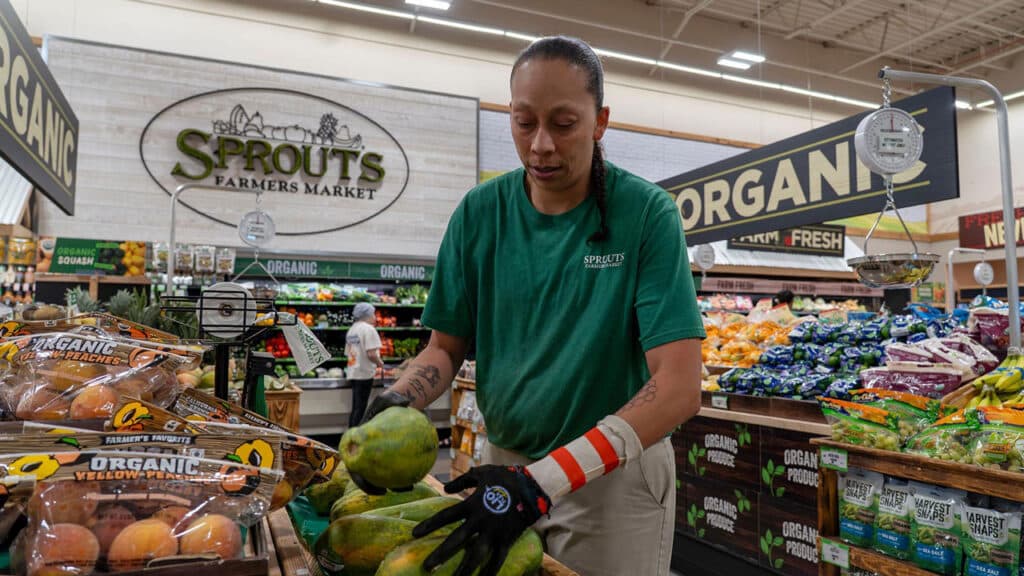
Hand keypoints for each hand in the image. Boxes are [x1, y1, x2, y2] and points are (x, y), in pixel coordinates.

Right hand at [349, 390, 413, 494]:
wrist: (402, 404)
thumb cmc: (392, 402)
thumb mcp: (390, 398)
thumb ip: (394, 398)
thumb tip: (406, 402)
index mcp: (359, 442)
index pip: (353, 463)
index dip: (357, 477)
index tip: (366, 481)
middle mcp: (367, 451)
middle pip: (367, 474)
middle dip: (374, 487)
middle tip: (386, 491)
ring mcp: (380, 455)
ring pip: (384, 474)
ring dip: (394, 485)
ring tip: (408, 488)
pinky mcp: (393, 456)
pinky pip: (399, 467)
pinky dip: (407, 474)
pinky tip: (419, 478)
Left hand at [412, 465, 550, 575]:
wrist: (532, 486)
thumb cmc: (505, 477)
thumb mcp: (482, 473)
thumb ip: (462, 480)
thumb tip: (445, 488)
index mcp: (472, 504)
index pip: (445, 516)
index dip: (429, 525)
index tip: (414, 534)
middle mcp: (480, 520)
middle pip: (457, 540)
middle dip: (441, 554)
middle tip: (427, 567)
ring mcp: (494, 532)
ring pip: (476, 555)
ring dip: (464, 570)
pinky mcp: (507, 540)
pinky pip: (497, 559)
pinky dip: (490, 572)